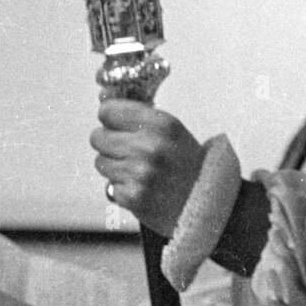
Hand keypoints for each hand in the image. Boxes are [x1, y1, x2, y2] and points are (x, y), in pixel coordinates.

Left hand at [90, 100, 204, 236]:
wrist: (207, 203)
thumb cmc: (187, 165)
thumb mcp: (172, 131)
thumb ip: (140, 117)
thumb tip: (103, 102)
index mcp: (162, 124)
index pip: (108, 111)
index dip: (111, 118)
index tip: (116, 124)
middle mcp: (150, 147)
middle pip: (98, 137)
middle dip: (109, 143)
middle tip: (128, 150)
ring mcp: (140, 173)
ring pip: (101, 162)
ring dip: (115, 166)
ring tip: (139, 171)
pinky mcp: (132, 197)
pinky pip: (109, 185)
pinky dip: (122, 187)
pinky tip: (141, 187)